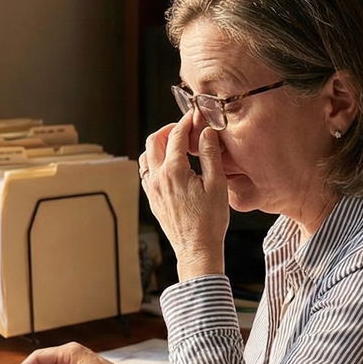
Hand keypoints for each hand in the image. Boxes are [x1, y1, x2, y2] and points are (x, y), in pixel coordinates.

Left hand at [140, 113, 227, 278]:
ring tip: (175, 145)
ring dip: (158, 145)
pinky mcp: (152, 199)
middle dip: (168, 129)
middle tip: (183, 128)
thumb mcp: (217, 184)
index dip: (186, 121)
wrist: (197, 249)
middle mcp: (158, 177)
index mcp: (174, 171)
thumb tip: (206, 132)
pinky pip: (146, 172)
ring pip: (146, 156)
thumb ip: (210, 155)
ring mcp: (152, 189)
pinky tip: (169, 165)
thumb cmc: (210, 220)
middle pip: (154, 141)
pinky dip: (154, 161)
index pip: (176, 135)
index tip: (195, 115)